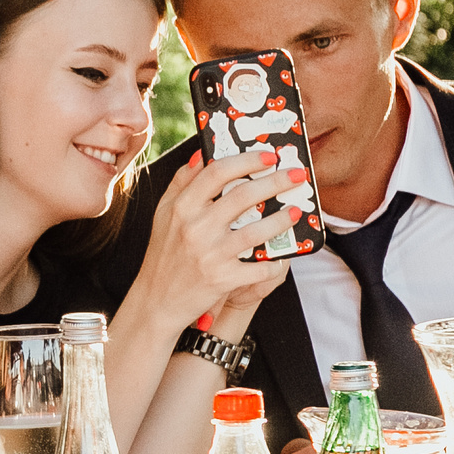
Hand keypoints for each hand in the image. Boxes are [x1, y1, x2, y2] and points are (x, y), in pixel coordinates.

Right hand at [124, 150, 302, 336]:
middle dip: (275, 182)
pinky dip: (274, 261)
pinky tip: (283, 255)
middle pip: (243, 196)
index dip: (246, 161)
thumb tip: (201, 154)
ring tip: (296, 211)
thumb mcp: (164, 213)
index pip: (216, 173)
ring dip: (282, 219)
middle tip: (296, 176)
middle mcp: (195, 228)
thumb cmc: (163, 254)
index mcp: (181, 207)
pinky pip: (258, 267)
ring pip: (256, 230)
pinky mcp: (223, 279)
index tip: (268, 156)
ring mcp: (210, 255)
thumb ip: (182, 181)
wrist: (156, 300)